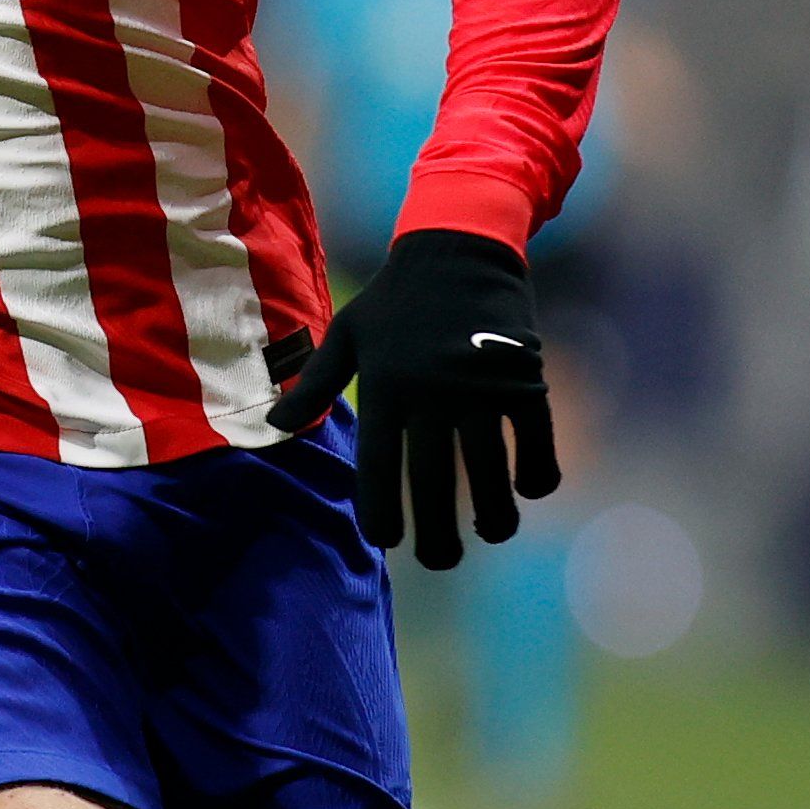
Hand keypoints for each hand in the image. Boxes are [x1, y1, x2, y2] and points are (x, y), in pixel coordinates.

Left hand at [268, 227, 559, 568]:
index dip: (381, 508)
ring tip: (491, 533)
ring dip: (493, 511)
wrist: (459, 247)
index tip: (386, 539)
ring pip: (488, 467)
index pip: (379, 463)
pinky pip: (535, 436)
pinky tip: (529, 490)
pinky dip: (537, 469)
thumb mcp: (346, 333)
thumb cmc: (396, 299)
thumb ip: (313, 384)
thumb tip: (272, 424)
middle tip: (440, 561)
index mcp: (384, 385)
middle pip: (433, 479)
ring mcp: (481, 386)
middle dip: (437, 531)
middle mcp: (431, 391)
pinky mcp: (524, 376)